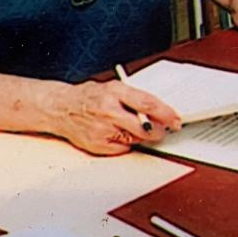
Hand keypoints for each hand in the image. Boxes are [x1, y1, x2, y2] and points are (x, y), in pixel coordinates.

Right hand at [52, 79, 180, 155]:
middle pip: (144, 127)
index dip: (166, 113)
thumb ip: (133, 98)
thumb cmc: (88, 96)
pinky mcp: (98, 145)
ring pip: (135, 139)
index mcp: (114, 92)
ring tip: (131, 127)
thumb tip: (157, 110)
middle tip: (163, 129)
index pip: (147, 104)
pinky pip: (122, 148)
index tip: (175, 119)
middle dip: (158, 130)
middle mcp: (108, 111)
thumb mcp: (113, 88)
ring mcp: (102, 129)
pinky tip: (116, 133)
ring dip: (141, 136)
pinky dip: (125, 143)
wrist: (62, 108)